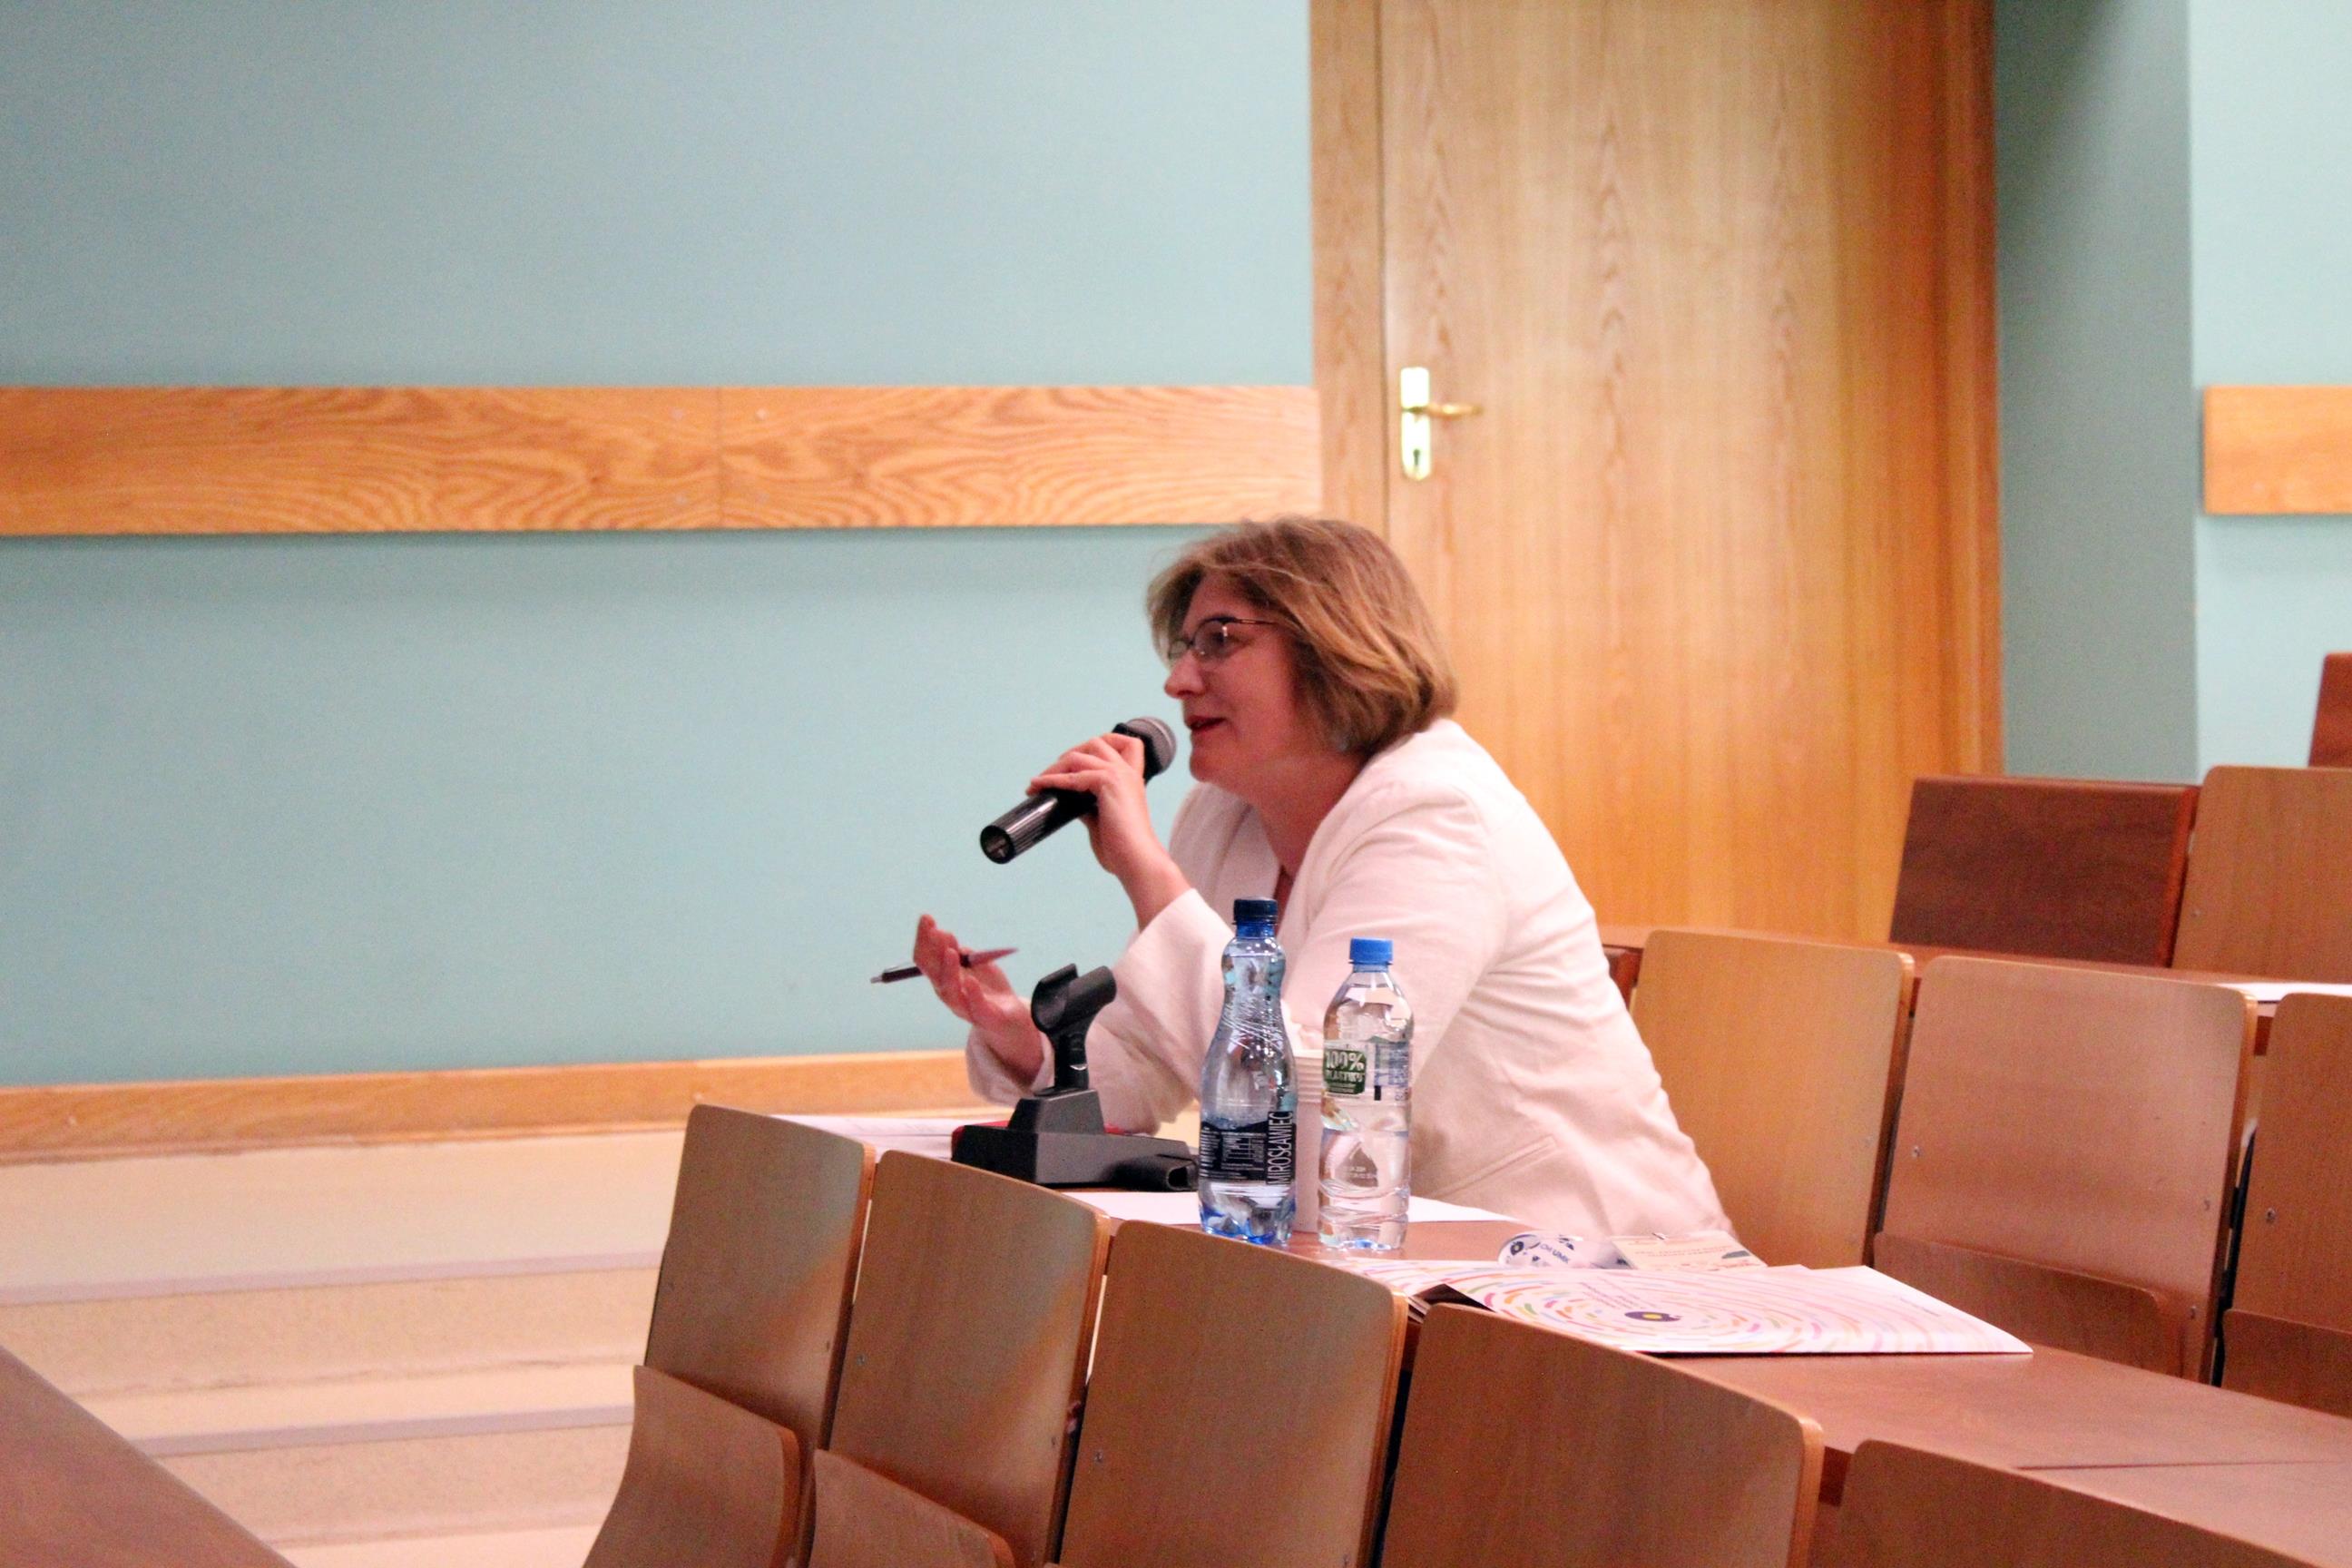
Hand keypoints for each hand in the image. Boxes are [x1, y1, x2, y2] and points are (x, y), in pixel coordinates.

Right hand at [913, 914, 1043, 1081]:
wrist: (1009, 1018)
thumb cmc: (987, 989)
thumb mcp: (975, 965)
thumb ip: (962, 953)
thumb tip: (944, 935)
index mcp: (943, 979)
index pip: (925, 958)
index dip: (923, 938)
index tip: (926, 918)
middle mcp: (948, 993)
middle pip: (932, 973)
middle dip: (931, 949)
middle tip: (934, 928)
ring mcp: (964, 1006)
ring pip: (949, 991)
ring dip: (948, 970)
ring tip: (951, 951)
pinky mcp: (984, 1016)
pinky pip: (975, 1006)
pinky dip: (972, 993)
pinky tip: (970, 980)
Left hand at [1029, 732, 1190, 925]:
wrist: (1137, 861)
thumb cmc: (1122, 849)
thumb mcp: (1102, 820)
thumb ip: (1088, 805)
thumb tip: (1068, 800)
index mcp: (1132, 779)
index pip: (1126, 743)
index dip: (1104, 743)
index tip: (1080, 759)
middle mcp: (1128, 772)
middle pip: (1097, 742)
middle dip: (1071, 753)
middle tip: (1050, 773)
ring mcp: (1119, 775)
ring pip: (1079, 755)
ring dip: (1054, 767)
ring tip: (1038, 783)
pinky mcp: (1108, 783)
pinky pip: (1073, 775)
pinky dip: (1052, 780)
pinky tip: (1038, 787)